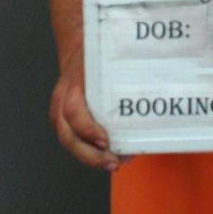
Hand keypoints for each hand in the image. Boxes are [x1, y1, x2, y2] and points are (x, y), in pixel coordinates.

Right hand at [49, 48, 126, 171]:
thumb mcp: (105, 55)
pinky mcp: (63, 120)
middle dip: (90, 155)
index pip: (73, 111)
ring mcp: (59, 112)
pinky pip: (73, 139)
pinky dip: (89, 151)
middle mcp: (61, 100)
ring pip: (69, 141)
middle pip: (68, 136)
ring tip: (114, 163)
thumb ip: (122, 67)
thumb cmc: (95, 54)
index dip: (88, 129)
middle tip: (113, 162)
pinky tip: (108, 156)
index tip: (105, 141)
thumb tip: (153, 76)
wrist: (77, 50)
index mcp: (73, 83)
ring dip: (90, 157)